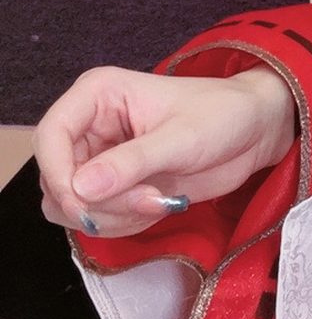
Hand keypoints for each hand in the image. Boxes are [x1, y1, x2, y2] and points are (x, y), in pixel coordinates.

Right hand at [36, 63, 298, 240]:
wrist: (253, 132)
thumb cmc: (222, 117)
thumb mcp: (180, 139)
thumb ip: (131, 163)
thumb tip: (81, 188)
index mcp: (97, 95)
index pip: (50, 136)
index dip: (58, 175)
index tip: (87, 204)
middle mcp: (89, 126)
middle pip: (57, 179)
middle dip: (99, 202)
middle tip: (150, 200)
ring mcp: (99, 158)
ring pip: (73, 205)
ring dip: (113, 215)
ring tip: (159, 201)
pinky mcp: (114, 186)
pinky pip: (97, 217)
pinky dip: (124, 222)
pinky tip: (159, 204)